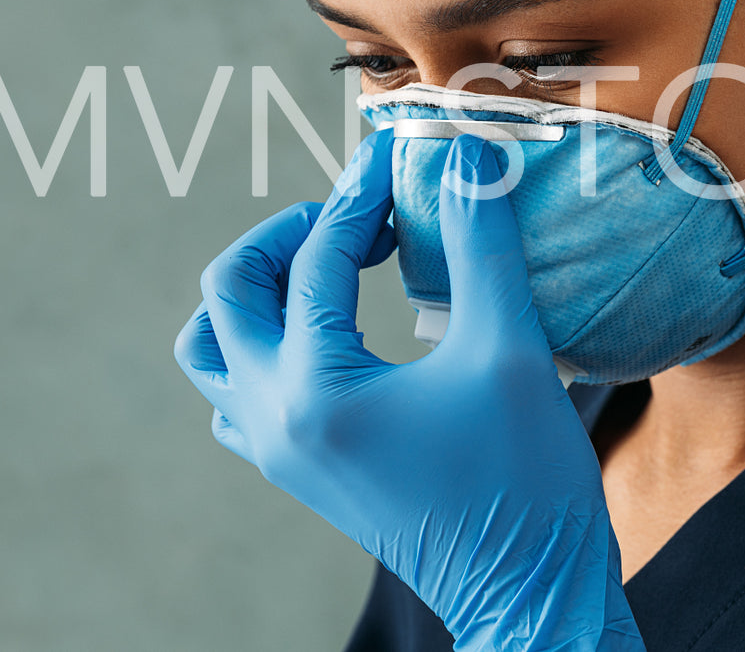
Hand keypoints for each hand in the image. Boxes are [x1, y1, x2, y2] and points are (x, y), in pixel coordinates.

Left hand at [174, 129, 643, 650]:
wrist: (529, 591)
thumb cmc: (522, 479)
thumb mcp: (509, 349)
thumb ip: (482, 244)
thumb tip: (467, 155)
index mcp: (315, 389)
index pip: (317, 260)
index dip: (359, 195)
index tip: (395, 153)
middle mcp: (274, 419)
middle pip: (230, 292)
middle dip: (286, 234)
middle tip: (354, 213)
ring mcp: (277, 450)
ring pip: (215, 348)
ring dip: (258, 291)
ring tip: (327, 264)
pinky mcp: (299, 469)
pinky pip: (238, 394)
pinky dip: (265, 345)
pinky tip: (329, 331)